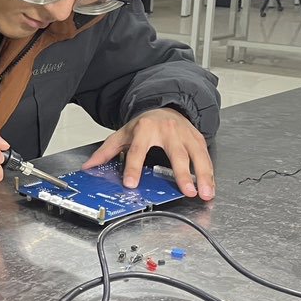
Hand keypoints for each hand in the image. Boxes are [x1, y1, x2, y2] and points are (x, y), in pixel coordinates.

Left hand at [82, 108, 214, 199]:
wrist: (165, 107)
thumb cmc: (144, 125)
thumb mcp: (122, 135)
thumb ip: (106, 151)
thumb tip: (89, 166)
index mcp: (145, 129)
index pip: (138, 151)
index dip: (133, 168)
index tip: (131, 183)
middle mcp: (168, 131)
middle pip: (176, 154)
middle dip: (182, 174)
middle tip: (186, 191)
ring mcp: (185, 134)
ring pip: (197, 156)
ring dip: (203, 176)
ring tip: (205, 193)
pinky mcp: (198, 138)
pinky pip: (205, 157)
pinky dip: (209, 173)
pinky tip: (210, 186)